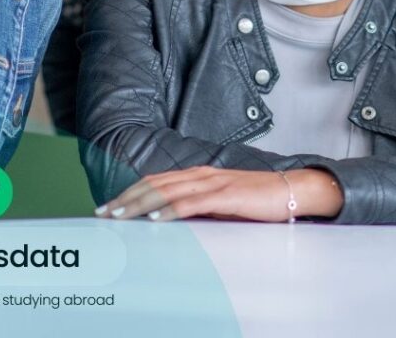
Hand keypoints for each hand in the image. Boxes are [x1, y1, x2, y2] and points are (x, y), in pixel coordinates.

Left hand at [94, 166, 342, 221]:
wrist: (291, 191)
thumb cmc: (257, 200)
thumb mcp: (222, 203)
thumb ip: (199, 207)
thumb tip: (171, 221)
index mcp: (200, 174)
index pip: (157, 181)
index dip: (131, 192)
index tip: (110, 206)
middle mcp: (203, 174)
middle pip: (156, 184)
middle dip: (128, 198)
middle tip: (104, 213)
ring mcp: (215, 182)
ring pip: (169, 191)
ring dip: (141, 203)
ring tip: (120, 216)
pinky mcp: (227, 195)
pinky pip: (194, 202)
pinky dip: (172, 209)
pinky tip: (156, 217)